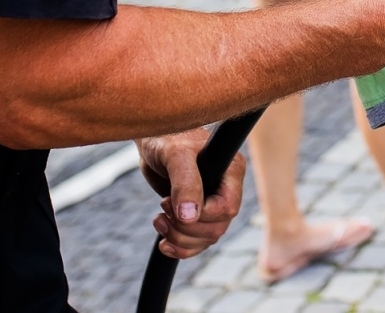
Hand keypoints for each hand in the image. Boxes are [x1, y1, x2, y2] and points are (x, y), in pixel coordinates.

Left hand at [137, 130, 245, 258]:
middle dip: (186, 229)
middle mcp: (225, 189)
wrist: (153, 139)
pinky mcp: (197, 213)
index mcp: (231, 172)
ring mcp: (212, 203)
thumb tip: (190, 217)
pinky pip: (196, 243)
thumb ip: (185, 183)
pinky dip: (179, 248)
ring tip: (158, 221)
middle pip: (216, 228)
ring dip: (179, 238)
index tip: (171, 202)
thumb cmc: (167, 136)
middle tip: (162, 208)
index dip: (202, 215)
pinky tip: (163, 242)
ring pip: (206, 239)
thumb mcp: (176, 155)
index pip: (227, 208)